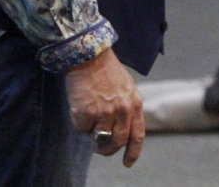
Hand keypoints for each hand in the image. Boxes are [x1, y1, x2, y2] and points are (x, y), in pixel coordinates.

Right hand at [65, 47, 144, 166]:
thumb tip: (123, 127)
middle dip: (109, 150)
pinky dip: (80, 123)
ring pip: (99, 139)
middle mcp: (122, 110)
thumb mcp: (126, 87)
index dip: (133, 152)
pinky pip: (82, 129)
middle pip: (118, 142)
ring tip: (89, 124)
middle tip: (101, 149)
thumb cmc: (106, 69)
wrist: (88, 55)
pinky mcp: (87, 113)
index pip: (137, 135)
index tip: (128, 162)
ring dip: (93, 136)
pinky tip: (80, 107)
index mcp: (134, 104)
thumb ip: (128, 106)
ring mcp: (105, 112)